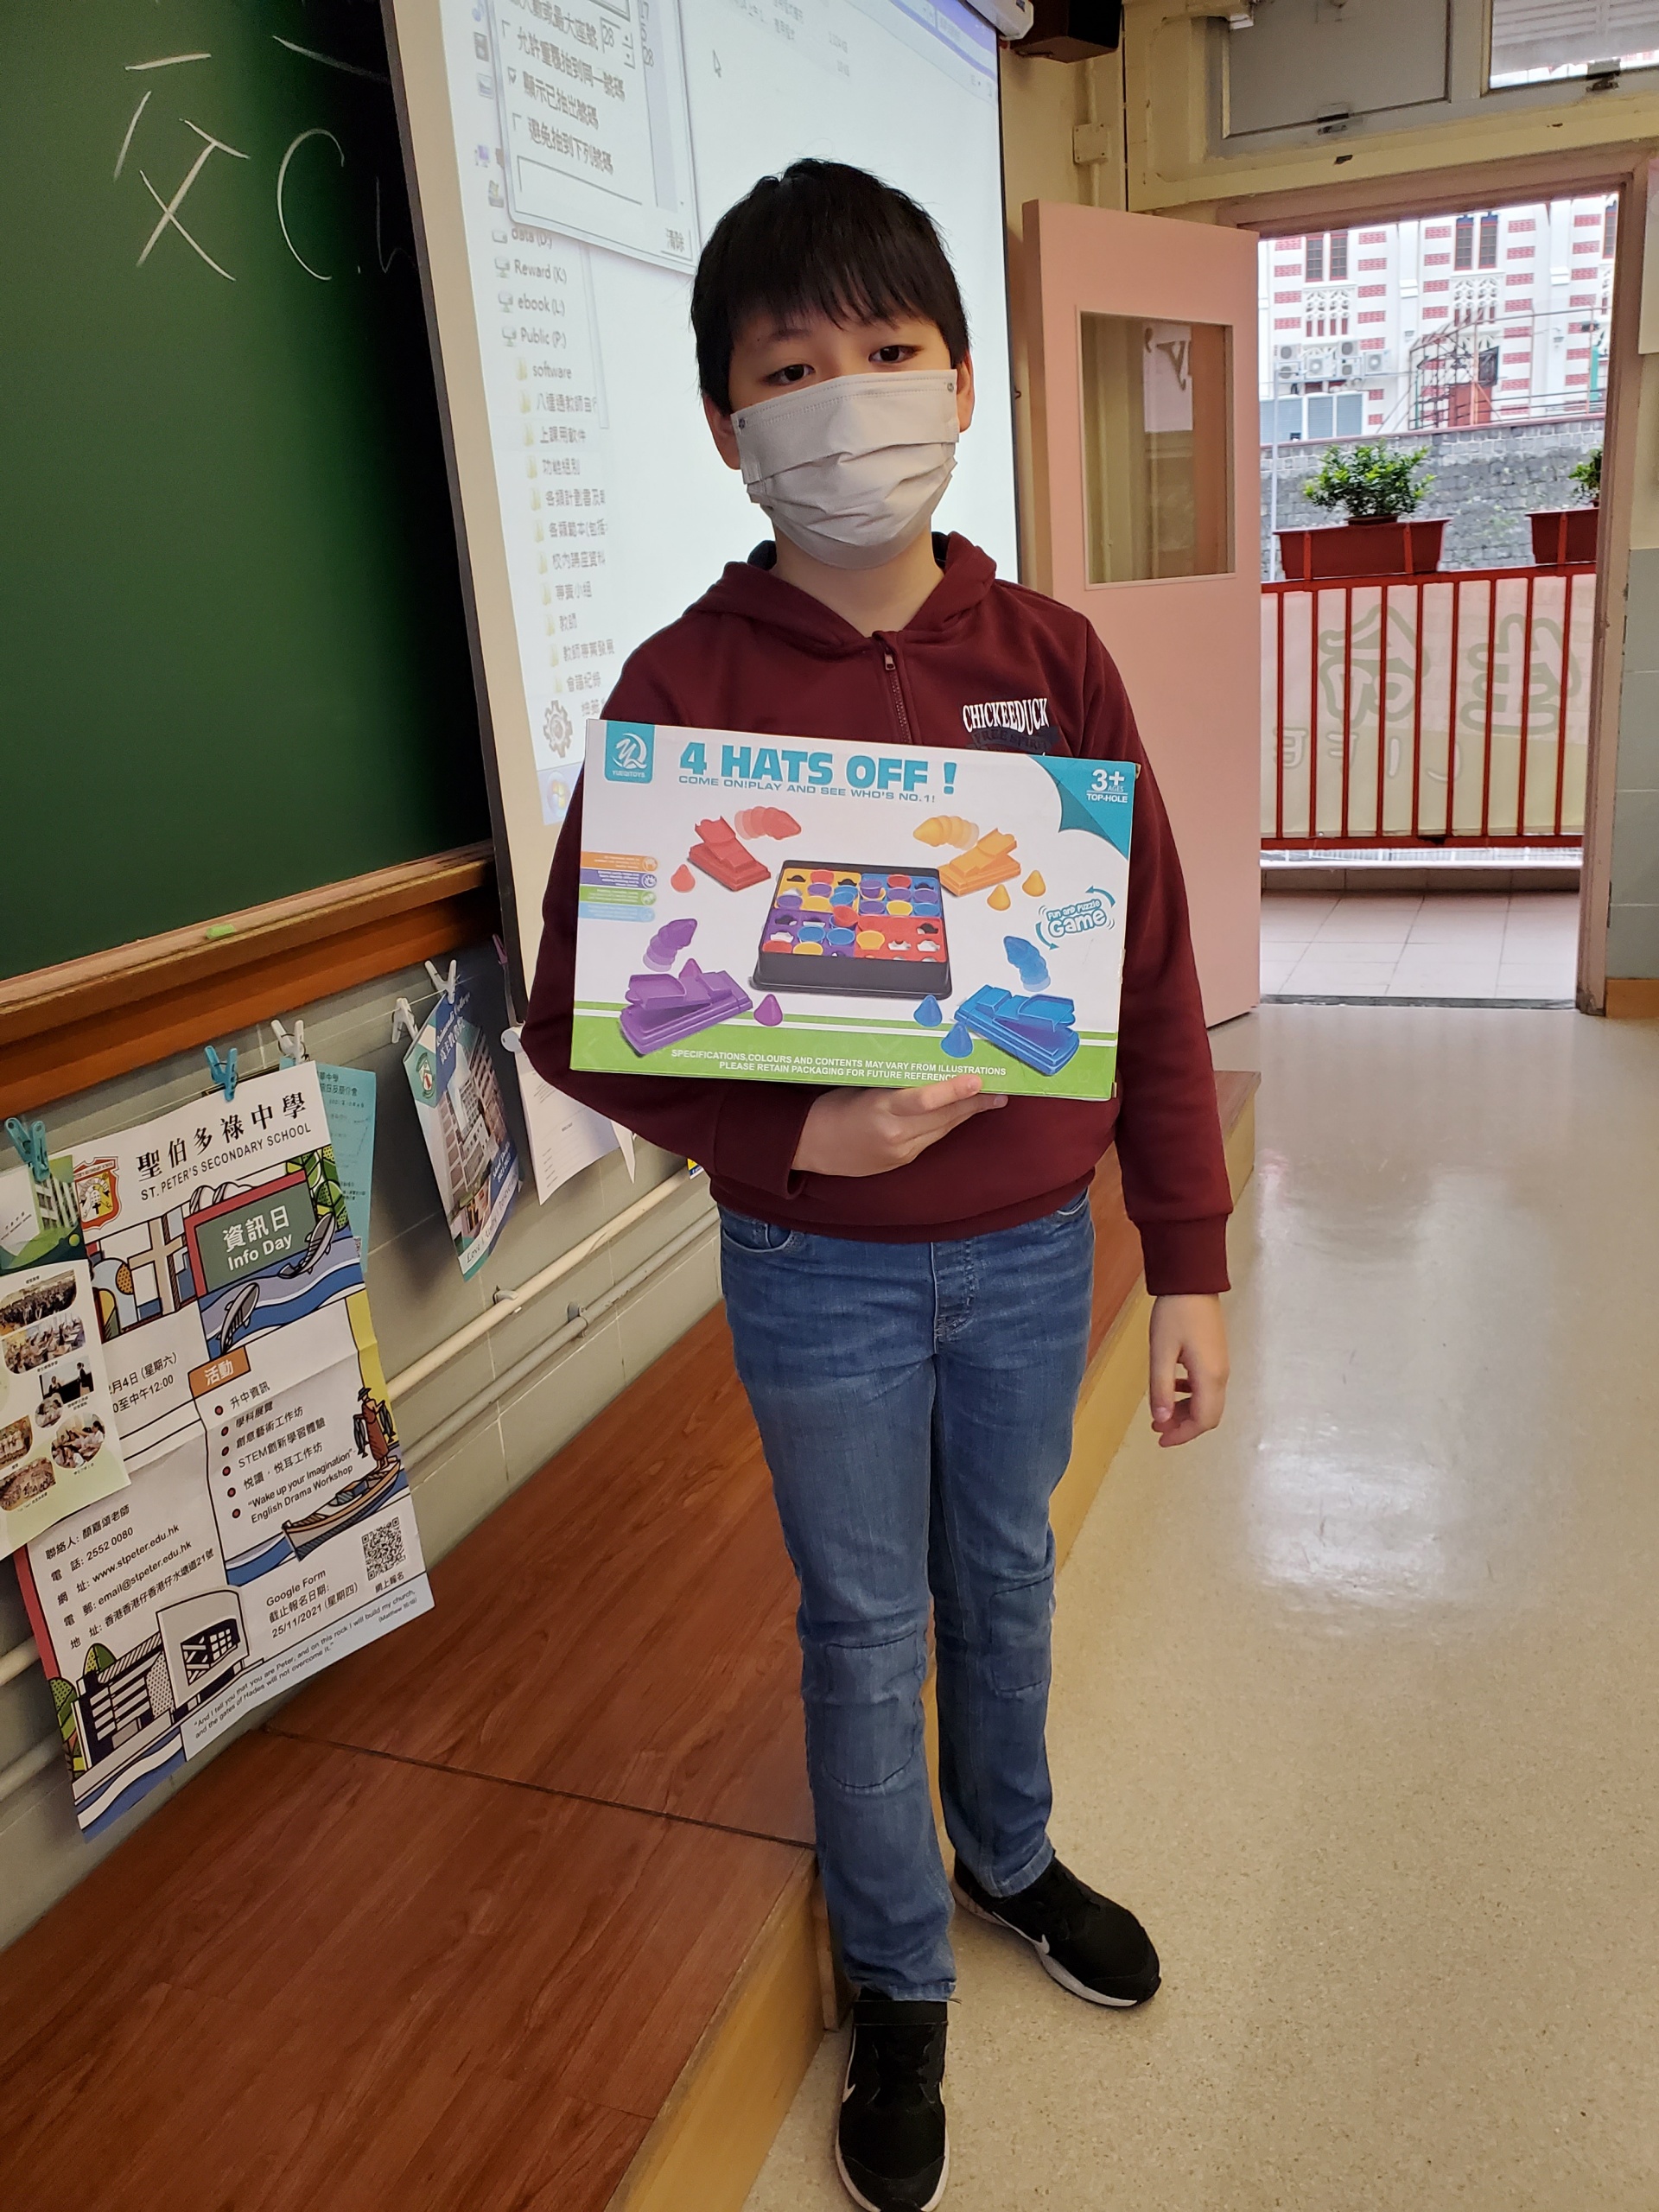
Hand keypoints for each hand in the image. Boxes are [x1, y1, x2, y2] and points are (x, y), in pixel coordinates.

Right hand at [792, 1075, 1006, 1176]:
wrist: (811, 1145)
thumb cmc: (832, 1106)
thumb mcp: (861, 1087)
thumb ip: (896, 1084)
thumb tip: (930, 1069)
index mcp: (880, 1108)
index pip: (924, 1100)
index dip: (954, 1091)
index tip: (977, 1080)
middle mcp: (894, 1134)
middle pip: (943, 1117)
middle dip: (974, 1102)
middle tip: (1000, 1088)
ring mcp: (899, 1151)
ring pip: (942, 1129)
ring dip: (967, 1113)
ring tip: (992, 1099)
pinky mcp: (900, 1161)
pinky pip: (931, 1139)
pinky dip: (946, 1125)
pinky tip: (960, 1114)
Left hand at [1148, 1293, 1227, 1448]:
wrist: (1192, 1282)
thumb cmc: (1174, 1315)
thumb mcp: (1161, 1353)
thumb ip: (1161, 1388)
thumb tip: (1161, 1421)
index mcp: (1209, 1377)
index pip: (1203, 1420)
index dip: (1182, 1435)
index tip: (1159, 1438)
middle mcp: (1220, 1375)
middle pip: (1208, 1415)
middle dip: (1183, 1426)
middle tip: (1157, 1426)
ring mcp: (1220, 1365)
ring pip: (1207, 1402)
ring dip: (1185, 1411)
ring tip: (1160, 1411)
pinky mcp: (1215, 1356)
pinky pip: (1207, 1387)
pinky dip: (1190, 1395)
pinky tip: (1173, 1386)